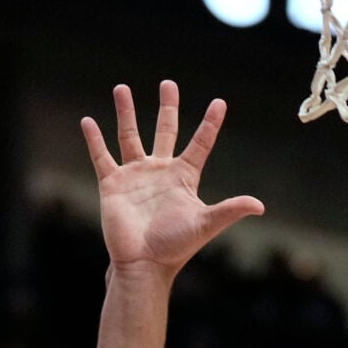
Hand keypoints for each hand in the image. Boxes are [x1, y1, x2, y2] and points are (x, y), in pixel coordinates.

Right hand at [81, 81, 263, 276]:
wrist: (144, 263)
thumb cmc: (175, 247)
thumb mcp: (205, 224)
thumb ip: (230, 210)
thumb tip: (260, 206)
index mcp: (183, 178)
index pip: (200, 144)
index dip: (210, 125)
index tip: (220, 103)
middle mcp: (160, 172)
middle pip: (165, 131)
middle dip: (167, 108)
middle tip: (169, 84)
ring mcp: (135, 176)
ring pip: (130, 136)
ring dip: (126, 113)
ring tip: (122, 88)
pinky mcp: (113, 184)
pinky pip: (102, 156)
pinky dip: (94, 139)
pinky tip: (87, 121)